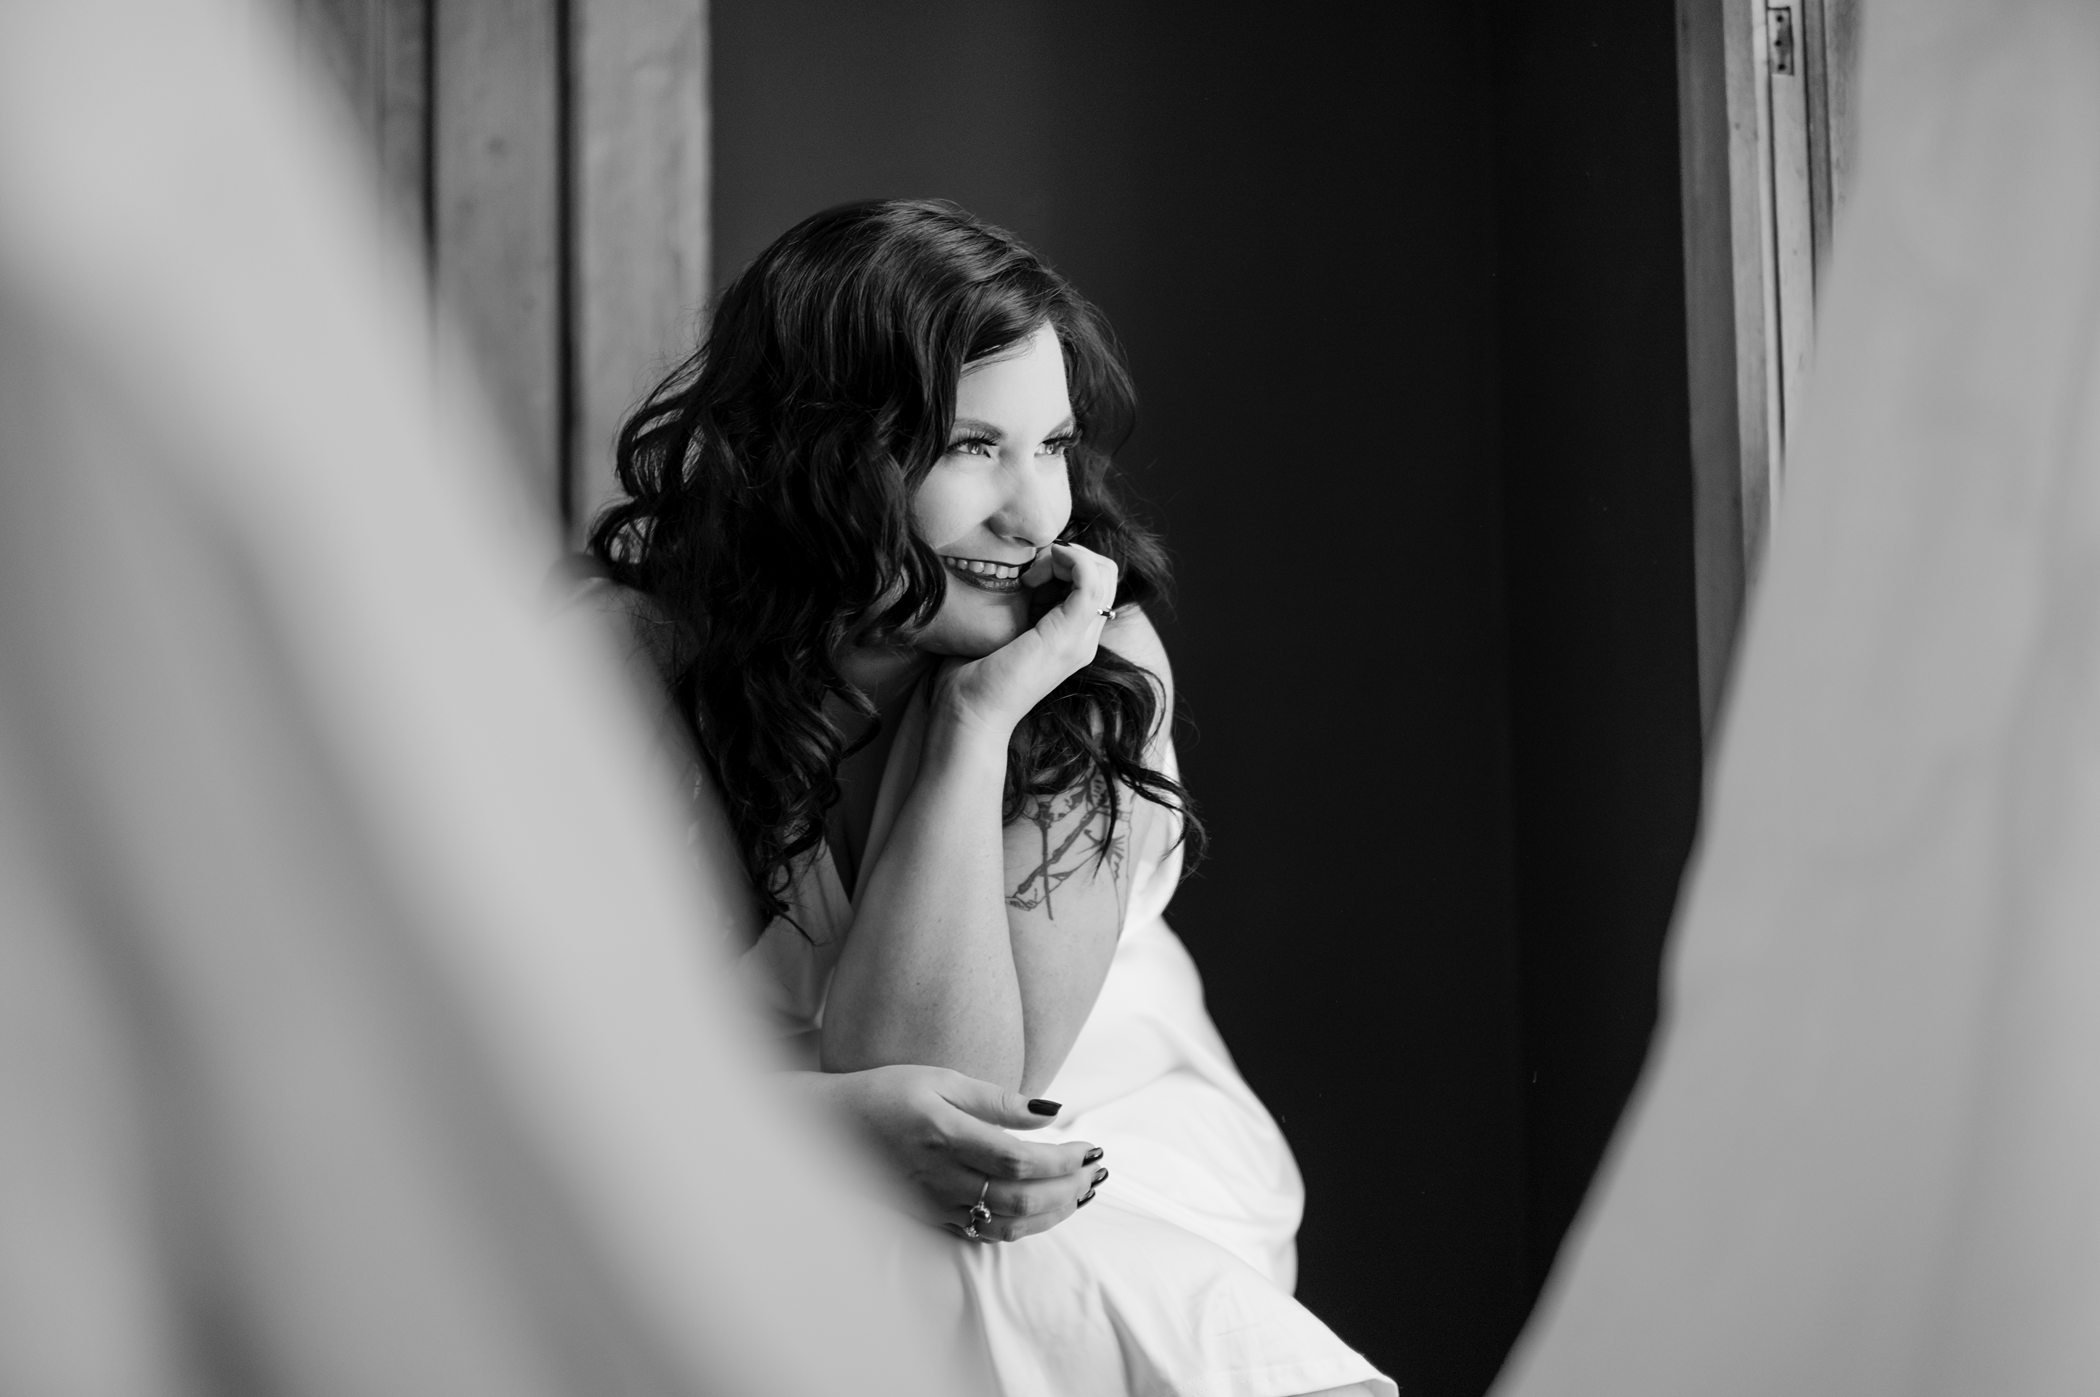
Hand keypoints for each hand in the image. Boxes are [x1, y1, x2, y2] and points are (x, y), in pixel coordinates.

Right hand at [801, 1063, 1105, 1243]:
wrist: (830, 1128)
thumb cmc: (889, 1093)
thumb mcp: (941, 1079)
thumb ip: (998, 1099)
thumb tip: (1052, 1110)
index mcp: (946, 1134)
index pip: (1019, 1161)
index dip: (1062, 1161)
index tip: (1091, 1148)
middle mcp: (941, 1175)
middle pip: (1020, 1198)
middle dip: (1068, 1190)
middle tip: (1096, 1173)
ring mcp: (935, 1202)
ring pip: (1007, 1224)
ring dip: (1053, 1213)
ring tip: (1081, 1194)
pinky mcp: (930, 1217)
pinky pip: (984, 1233)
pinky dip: (1023, 1225)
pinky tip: (1043, 1209)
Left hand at [932, 541, 1118, 736]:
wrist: (969, 712)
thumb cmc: (973, 675)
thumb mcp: (1002, 628)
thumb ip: (1019, 603)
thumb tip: (1014, 571)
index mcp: (1071, 636)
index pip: (1093, 582)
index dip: (1065, 561)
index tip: (1024, 572)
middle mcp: (1084, 638)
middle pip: (1105, 573)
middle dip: (1069, 554)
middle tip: (1029, 569)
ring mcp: (1081, 639)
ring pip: (1103, 572)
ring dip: (1065, 556)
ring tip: (1029, 574)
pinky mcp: (1069, 635)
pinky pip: (1090, 580)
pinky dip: (1068, 560)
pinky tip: (1033, 573)